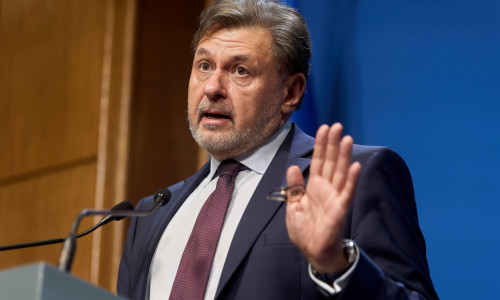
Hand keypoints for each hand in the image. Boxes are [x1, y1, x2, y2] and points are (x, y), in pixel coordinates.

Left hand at [286, 123, 360, 273]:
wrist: (311, 250)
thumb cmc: (304, 229)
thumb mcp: (293, 205)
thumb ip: (294, 187)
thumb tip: (293, 167)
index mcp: (314, 186)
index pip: (319, 161)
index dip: (321, 145)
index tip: (324, 128)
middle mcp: (326, 188)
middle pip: (331, 162)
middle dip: (333, 144)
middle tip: (337, 125)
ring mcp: (335, 197)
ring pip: (340, 172)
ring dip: (344, 156)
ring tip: (347, 139)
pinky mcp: (340, 209)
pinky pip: (346, 192)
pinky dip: (351, 179)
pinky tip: (355, 165)